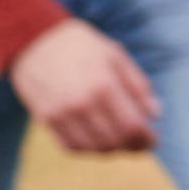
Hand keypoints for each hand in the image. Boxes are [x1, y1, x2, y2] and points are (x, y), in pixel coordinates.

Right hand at [8, 17, 156, 155]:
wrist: (33, 39)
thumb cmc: (80, 45)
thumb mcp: (115, 55)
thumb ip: (137, 85)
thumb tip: (154, 114)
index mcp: (104, 85)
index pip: (132, 127)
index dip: (146, 139)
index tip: (152, 141)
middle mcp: (82, 103)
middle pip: (114, 141)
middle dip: (132, 147)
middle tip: (138, 144)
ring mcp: (61, 113)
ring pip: (92, 148)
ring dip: (110, 150)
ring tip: (118, 142)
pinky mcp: (44, 118)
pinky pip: (69, 146)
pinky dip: (86, 149)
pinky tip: (95, 141)